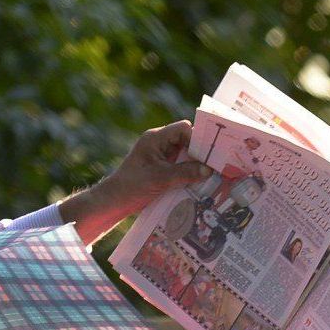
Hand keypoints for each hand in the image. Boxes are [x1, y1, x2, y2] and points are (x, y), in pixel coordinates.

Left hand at [59, 121, 213, 244]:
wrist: (115, 200)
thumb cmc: (132, 185)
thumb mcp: (160, 179)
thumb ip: (185, 173)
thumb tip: (209, 169)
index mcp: (156, 138)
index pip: (183, 129)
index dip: (197, 139)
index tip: (207, 156)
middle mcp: (159, 143)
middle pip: (187, 140)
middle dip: (200, 152)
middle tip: (215, 166)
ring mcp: (161, 155)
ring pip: (186, 153)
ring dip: (196, 164)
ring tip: (209, 176)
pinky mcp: (163, 167)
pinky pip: (182, 165)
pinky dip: (190, 172)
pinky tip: (198, 182)